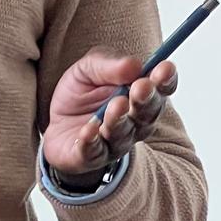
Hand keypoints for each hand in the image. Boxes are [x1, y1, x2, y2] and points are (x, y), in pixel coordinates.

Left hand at [43, 48, 177, 180]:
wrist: (55, 124)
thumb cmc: (81, 94)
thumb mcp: (88, 69)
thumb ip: (109, 64)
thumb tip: (134, 64)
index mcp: (140, 97)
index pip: (161, 90)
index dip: (165, 80)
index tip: (166, 67)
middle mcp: (135, 123)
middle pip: (147, 114)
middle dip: (146, 100)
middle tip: (142, 87)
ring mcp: (114, 142)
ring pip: (122, 133)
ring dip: (119, 119)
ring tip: (116, 105)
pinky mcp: (91, 157)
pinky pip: (94, 151)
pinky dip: (91, 141)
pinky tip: (88, 131)